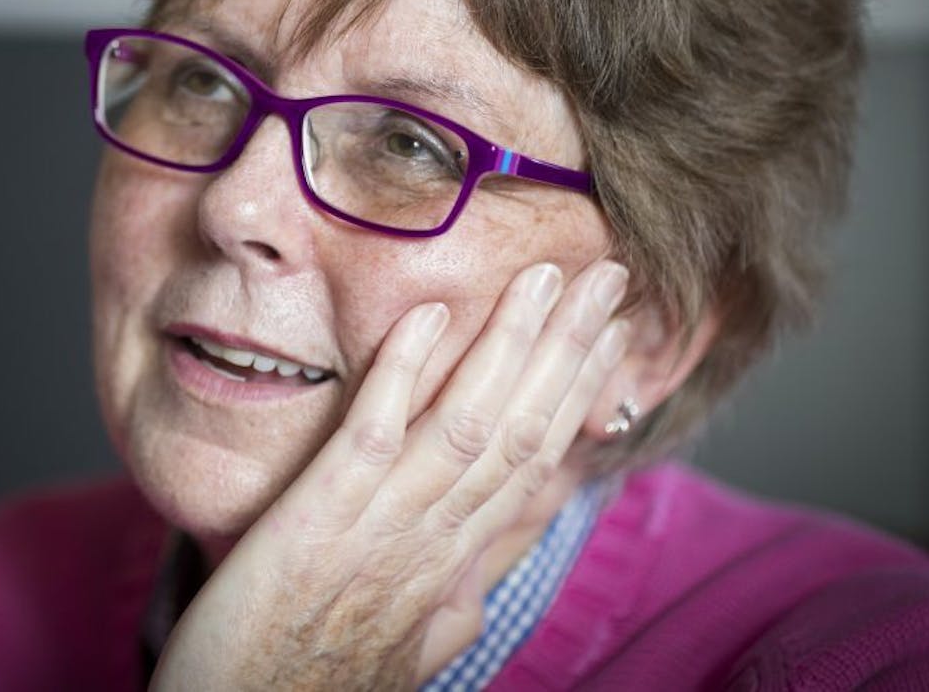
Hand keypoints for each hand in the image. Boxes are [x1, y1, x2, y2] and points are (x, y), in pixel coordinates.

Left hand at [149, 259, 630, 690]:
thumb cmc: (315, 686)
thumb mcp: (409, 651)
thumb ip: (450, 601)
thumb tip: (483, 576)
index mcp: (454, 564)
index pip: (534, 464)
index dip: (578, 396)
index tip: (613, 337)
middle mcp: (434, 541)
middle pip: (518, 431)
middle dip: (567, 350)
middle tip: (606, 277)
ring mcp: (381, 527)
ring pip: (466, 424)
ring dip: (510, 345)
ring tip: (544, 277)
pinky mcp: (318, 518)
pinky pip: (370, 433)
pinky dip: (402, 371)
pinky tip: (428, 314)